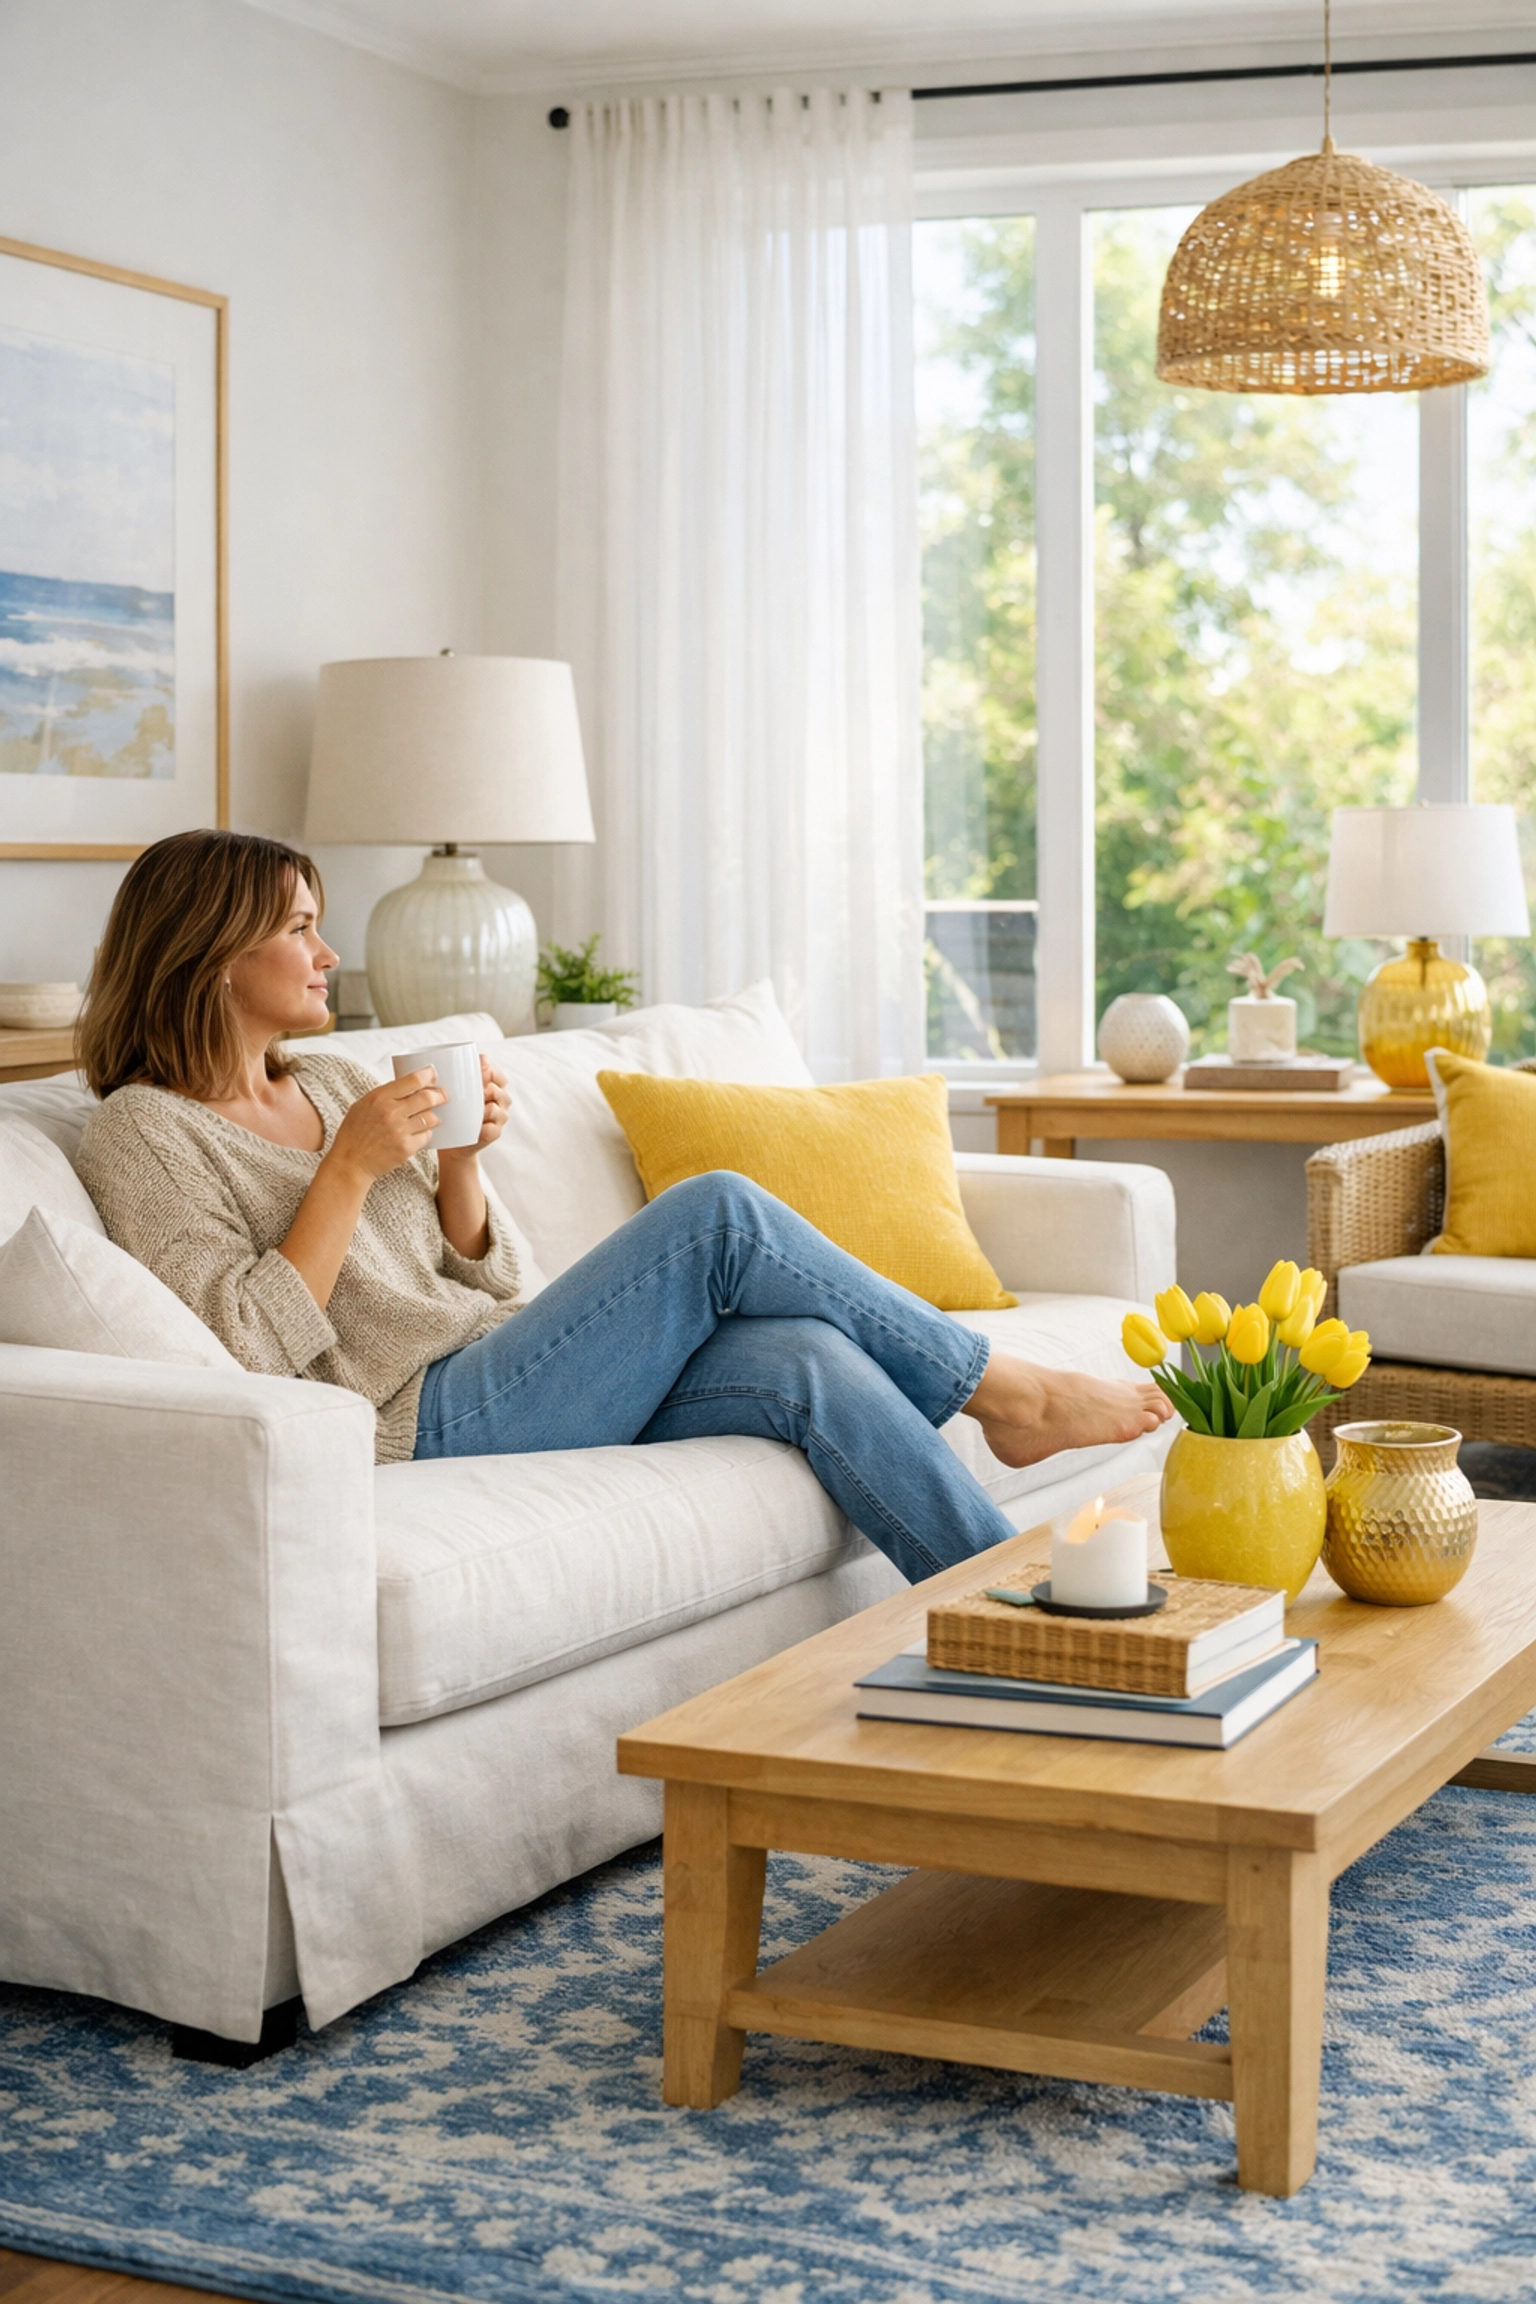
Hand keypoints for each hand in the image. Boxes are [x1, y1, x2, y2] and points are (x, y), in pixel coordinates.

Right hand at [328, 1070, 446, 1182]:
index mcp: (380, 1097)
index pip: (412, 1080)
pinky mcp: (406, 1148)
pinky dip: (426, 1134)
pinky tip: (421, 1133)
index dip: (428, 1075)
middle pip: (427, 1097)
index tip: (433, 1074)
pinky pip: (426, 1136)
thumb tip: (406, 1085)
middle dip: (440, 1095)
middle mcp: (391, 1112)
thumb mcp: (363, 1105)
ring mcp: (400, 1131)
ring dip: (435, 1116)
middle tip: (443, 1095)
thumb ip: (384, 1095)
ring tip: (433, 1116)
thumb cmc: (354, 1133)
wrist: (350, 1162)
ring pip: (431, 1118)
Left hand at [437, 1057, 509, 1161]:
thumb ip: (451, 1075)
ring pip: (495, 1109)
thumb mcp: (454, 1090)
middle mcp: (500, 1099)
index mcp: (493, 1084)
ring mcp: (499, 1117)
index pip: (495, 1073)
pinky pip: (492, 1129)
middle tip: (470, 1092)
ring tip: (470, 1111)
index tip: (476, 1071)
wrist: (453, 1141)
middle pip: (496, 1089)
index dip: (487, 1070)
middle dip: (485, 1089)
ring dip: (484, 1109)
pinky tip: (477, 1127)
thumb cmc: (454, 1111)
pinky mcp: (494, 1133)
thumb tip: (433, 1063)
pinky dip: (484, 1128)